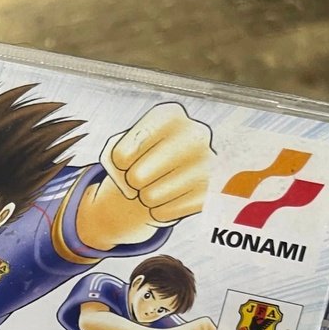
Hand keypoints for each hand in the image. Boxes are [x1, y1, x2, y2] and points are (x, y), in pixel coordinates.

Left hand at [99, 103, 213, 225]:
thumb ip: (120, 162)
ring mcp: (207, 165)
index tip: (125, 160)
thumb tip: (136, 192)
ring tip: (158, 184)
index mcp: (170, 115)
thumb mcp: (127, 146)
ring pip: (150, 198)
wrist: (174, 169)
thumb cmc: (144, 155)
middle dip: (132, 182)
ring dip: (146, 198)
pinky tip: (169, 196)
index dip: (118, 165)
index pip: (122, 155)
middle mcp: (195, 135)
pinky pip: (164, 213)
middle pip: (137, 178)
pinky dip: (159, 210)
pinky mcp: (210, 194)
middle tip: (141, 176)